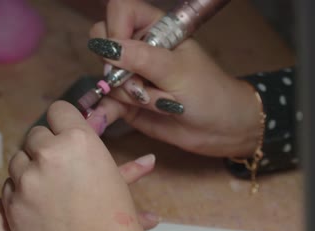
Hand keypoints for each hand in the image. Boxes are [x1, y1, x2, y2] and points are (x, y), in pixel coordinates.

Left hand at [2, 101, 144, 230]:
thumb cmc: (115, 221)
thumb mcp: (114, 177)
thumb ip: (99, 147)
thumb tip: (115, 133)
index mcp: (80, 141)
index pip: (59, 110)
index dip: (62, 121)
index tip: (63, 131)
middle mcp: (50, 154)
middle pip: (36, 134)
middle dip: (46, 148)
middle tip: (61, 167)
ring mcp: (28, 178)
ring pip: (19, 158)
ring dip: (31, 168)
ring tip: (50, 188)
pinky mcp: (12, 201)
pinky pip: (11, 184)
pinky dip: (22, 191)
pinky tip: (40, 203)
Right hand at [87, 0, 261, 157]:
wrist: (218, 128)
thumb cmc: (208, 91)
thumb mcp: (177, 71)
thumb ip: (142, 58)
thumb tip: (105, 47)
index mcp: (155, 29)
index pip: (121, 11)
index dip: (116, 28)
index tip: (124, 55)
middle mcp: (137, 49)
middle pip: (102, 41)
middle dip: (115, 67)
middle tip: (138, 83)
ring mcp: (129, 76)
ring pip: (104, 77)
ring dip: (127, 94)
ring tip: (158, 103)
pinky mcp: (124, 101)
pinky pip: (105, 102)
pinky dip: (106, 110)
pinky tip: (114, 116)